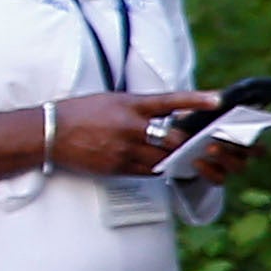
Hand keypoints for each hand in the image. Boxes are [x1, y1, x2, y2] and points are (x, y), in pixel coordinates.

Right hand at [44, 91, 218, 175]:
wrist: (50, 132)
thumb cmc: (83, 112)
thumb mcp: (114, 100)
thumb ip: (142, 108)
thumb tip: (173, 115)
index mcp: (130, 105)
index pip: (170, 100)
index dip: (196, 100)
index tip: (219, 100)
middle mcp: (130, 127)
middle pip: (174, 138)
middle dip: (195, 143)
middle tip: (214, 144)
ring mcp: (124, 149)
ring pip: (165, 158)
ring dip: (182, 160)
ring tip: (198, 159)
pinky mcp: (118, 167)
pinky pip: (149, 171)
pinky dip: (161, 169)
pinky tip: (168, 166)